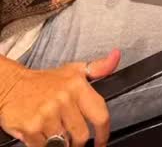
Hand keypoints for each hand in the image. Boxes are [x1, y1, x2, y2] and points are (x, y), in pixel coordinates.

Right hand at [0, 51, 119, 146]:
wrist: (12, 85)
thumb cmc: (45, 81)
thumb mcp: (74, 70)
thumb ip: (98, 68)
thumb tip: (116, 56)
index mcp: (77, 85)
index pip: (100, 114)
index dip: (104, 133)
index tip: (102, 142)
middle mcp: (63, 98)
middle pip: (82, 136)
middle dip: (78, 141)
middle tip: (71, 137)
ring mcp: (47, 114)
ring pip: (63, 144)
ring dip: (60, 142)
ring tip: (54, 131)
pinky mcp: (32, 128)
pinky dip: (43, 145)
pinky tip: (41, 132)